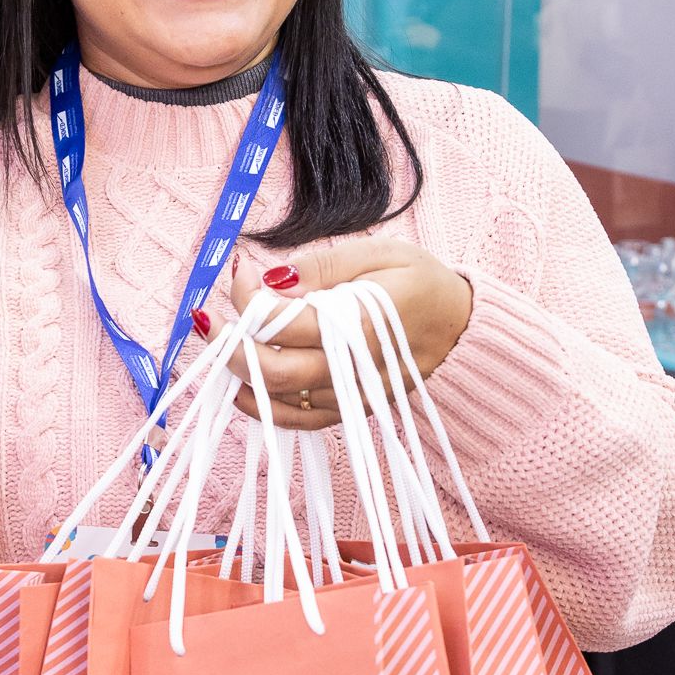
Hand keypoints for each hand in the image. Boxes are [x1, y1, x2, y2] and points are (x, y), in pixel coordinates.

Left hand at [223, 238, 472, 429]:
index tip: (241, 270)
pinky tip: (241, 385)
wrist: (462, 328)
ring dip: (238, 371)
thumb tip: (268, 277)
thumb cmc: (419, 283)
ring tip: (222, 340)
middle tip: (213, 315)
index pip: (281, 320)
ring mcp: (349, 397)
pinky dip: (261, 406)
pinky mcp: (349, 412)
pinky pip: (296, 420)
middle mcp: (351, 369)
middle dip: (229, 342)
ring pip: (277, 399)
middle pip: (270, 370)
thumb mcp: (377, 253)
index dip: (248, 296)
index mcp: (359, 324)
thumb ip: (320, 266)